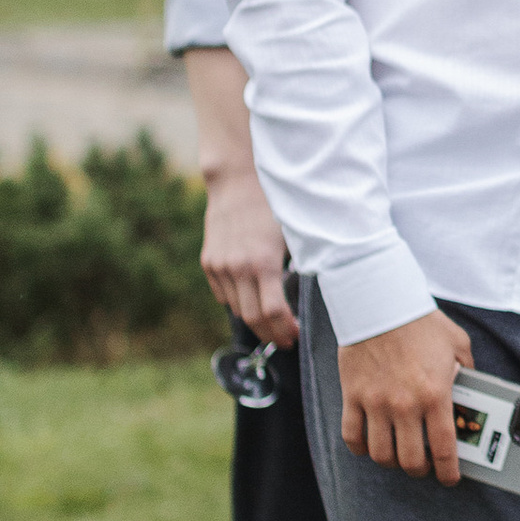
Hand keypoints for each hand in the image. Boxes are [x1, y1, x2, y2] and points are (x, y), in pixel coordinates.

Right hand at [201, 165, 297, 348]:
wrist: (238, 180)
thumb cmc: (275, 205)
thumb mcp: (295, 235)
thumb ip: (298, 266)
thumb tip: (311, 294)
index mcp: (263, 263)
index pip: (273, 313)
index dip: (285, 330)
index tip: (295, 335)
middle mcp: (237, 268)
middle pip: (253, 318)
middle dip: (271, 334)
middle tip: (286, 339)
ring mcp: (219, 266)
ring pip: (236, 309)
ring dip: (255, 320)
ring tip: (273, 322)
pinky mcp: (209, 262)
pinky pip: (223, 295)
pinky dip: (238, 302)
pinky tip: (253, 300)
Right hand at [337, 309, 474, 482]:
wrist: (381, 303)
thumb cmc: (421, 322)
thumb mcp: (458, 345)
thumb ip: (468, 372)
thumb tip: (470, 392)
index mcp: (435, 394)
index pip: (444, 448)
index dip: (448, 472)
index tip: (450, 478)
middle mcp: (405, 405)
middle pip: (409, 460)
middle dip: (419, 470)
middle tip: (423, 466)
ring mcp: (375, 403)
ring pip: (380, 454)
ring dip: (391, 461)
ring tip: (398, 456)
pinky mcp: (352, 396)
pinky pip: (351, 436)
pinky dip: (361, 448)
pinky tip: (370, 444)